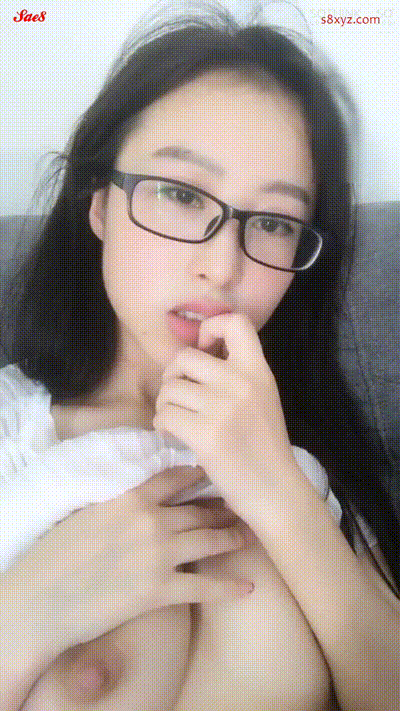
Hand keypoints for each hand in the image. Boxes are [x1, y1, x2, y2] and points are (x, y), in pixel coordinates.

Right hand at [4, 466, 253, 652]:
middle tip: (244, 504)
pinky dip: (228, 587)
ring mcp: (160, 555)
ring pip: (209, 540)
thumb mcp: (90, 512)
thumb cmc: (58, 553)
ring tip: (249, 535)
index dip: (199, 473)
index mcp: (132, 498)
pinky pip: (204, 586)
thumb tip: (138, 495)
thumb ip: (120, 500)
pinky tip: (247, 587)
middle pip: (199, 510)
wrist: (44, 597)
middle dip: (224, 508)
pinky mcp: (161, 590)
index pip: (175, 478)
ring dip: (232, 538)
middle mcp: (153, 521)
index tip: (217, 468)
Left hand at [153, 314, 301, 513]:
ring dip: (165, 404)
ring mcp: (223, 407)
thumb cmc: (264, 446)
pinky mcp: (205, 434)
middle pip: (185, 357)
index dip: (211, 326)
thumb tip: (195, 353)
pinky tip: (174, 434)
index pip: (235, 322)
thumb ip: (237, 373)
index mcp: (259, 370)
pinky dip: (162, 425)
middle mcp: (241, 382)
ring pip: (169, 389)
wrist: (275, 490)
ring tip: (178, 419)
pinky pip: (164, 415)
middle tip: (179, 396)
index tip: (205, 348)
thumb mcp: (262, 397)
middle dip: (173, 376)